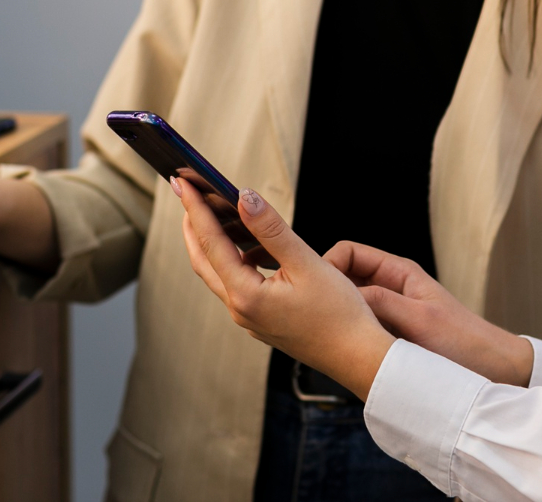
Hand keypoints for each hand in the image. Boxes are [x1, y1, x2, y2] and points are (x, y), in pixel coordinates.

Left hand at [176, 180, 394, 399]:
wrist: (357, 357)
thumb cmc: (339, 316)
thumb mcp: (306, 263)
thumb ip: (271, 229)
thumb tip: (245, 198)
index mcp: (246, 296)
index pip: (211, 243)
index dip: (196, 209)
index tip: (184, 183)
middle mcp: (241, 310)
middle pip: (203, 261)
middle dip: (193, 225)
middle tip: (187, 194)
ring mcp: (250, 318)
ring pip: (219, 274)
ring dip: (214, 243)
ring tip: (219, 214)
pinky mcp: (262, 321)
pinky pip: (238, 285)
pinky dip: (235, 260)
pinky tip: (254, 247)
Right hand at [328, 241, 533, 386]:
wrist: (495, 371)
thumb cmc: (464, 343)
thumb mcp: (419, 320)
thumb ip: (381, 302)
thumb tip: (338, 292)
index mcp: (398, 272)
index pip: (348, 253)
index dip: (327, 265)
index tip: (315, 289)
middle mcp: (390, 288)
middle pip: (344, 278)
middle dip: (326, 291)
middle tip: (312, 314)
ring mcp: (389, 312)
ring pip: (349, 305)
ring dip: (337, 315)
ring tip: (324, 333)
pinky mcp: (390, 335)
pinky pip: (360, 326)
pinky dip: (349, 333)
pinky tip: (342, 348)